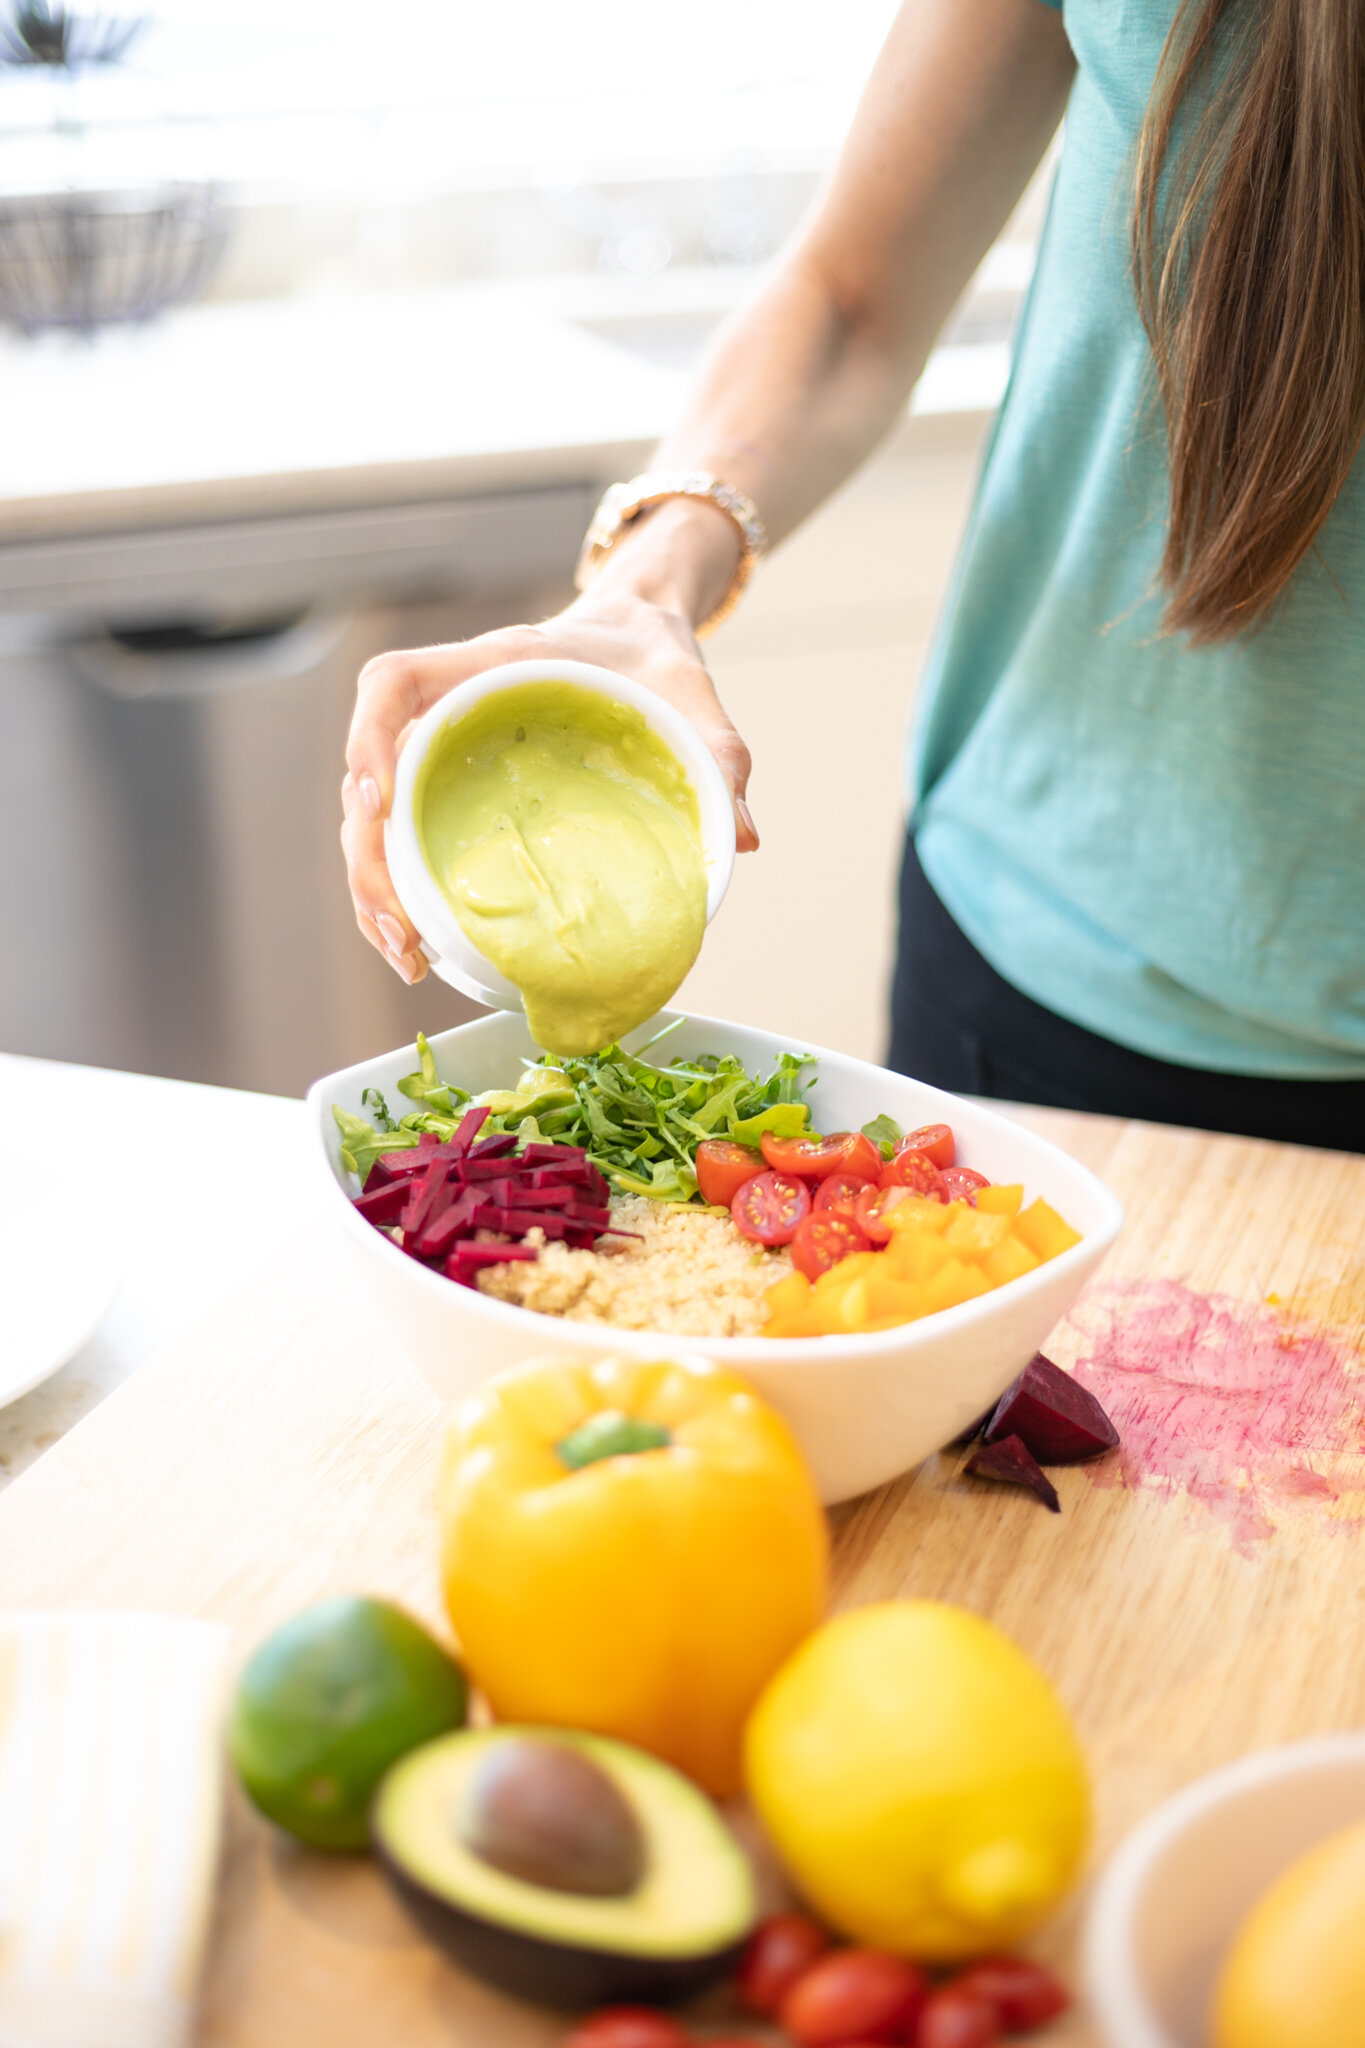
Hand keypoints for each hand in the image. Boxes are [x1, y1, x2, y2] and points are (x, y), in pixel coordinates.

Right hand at [341, 589, 757, 983]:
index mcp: (494, 665)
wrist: (638, 631)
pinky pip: (405, 834)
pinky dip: (403, 887)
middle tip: (401, 932)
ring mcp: (445, 746)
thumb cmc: (652, 655)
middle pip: (368, 773)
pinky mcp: (453, 783)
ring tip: (404, 955)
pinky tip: (421, 942)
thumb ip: (719, 754)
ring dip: (374, 885)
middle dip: (368, 856)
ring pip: (374, 815)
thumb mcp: (691, 694)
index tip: (378, 803)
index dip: (369, 738)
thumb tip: (744, 838)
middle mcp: (452, 704)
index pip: (394, 682)